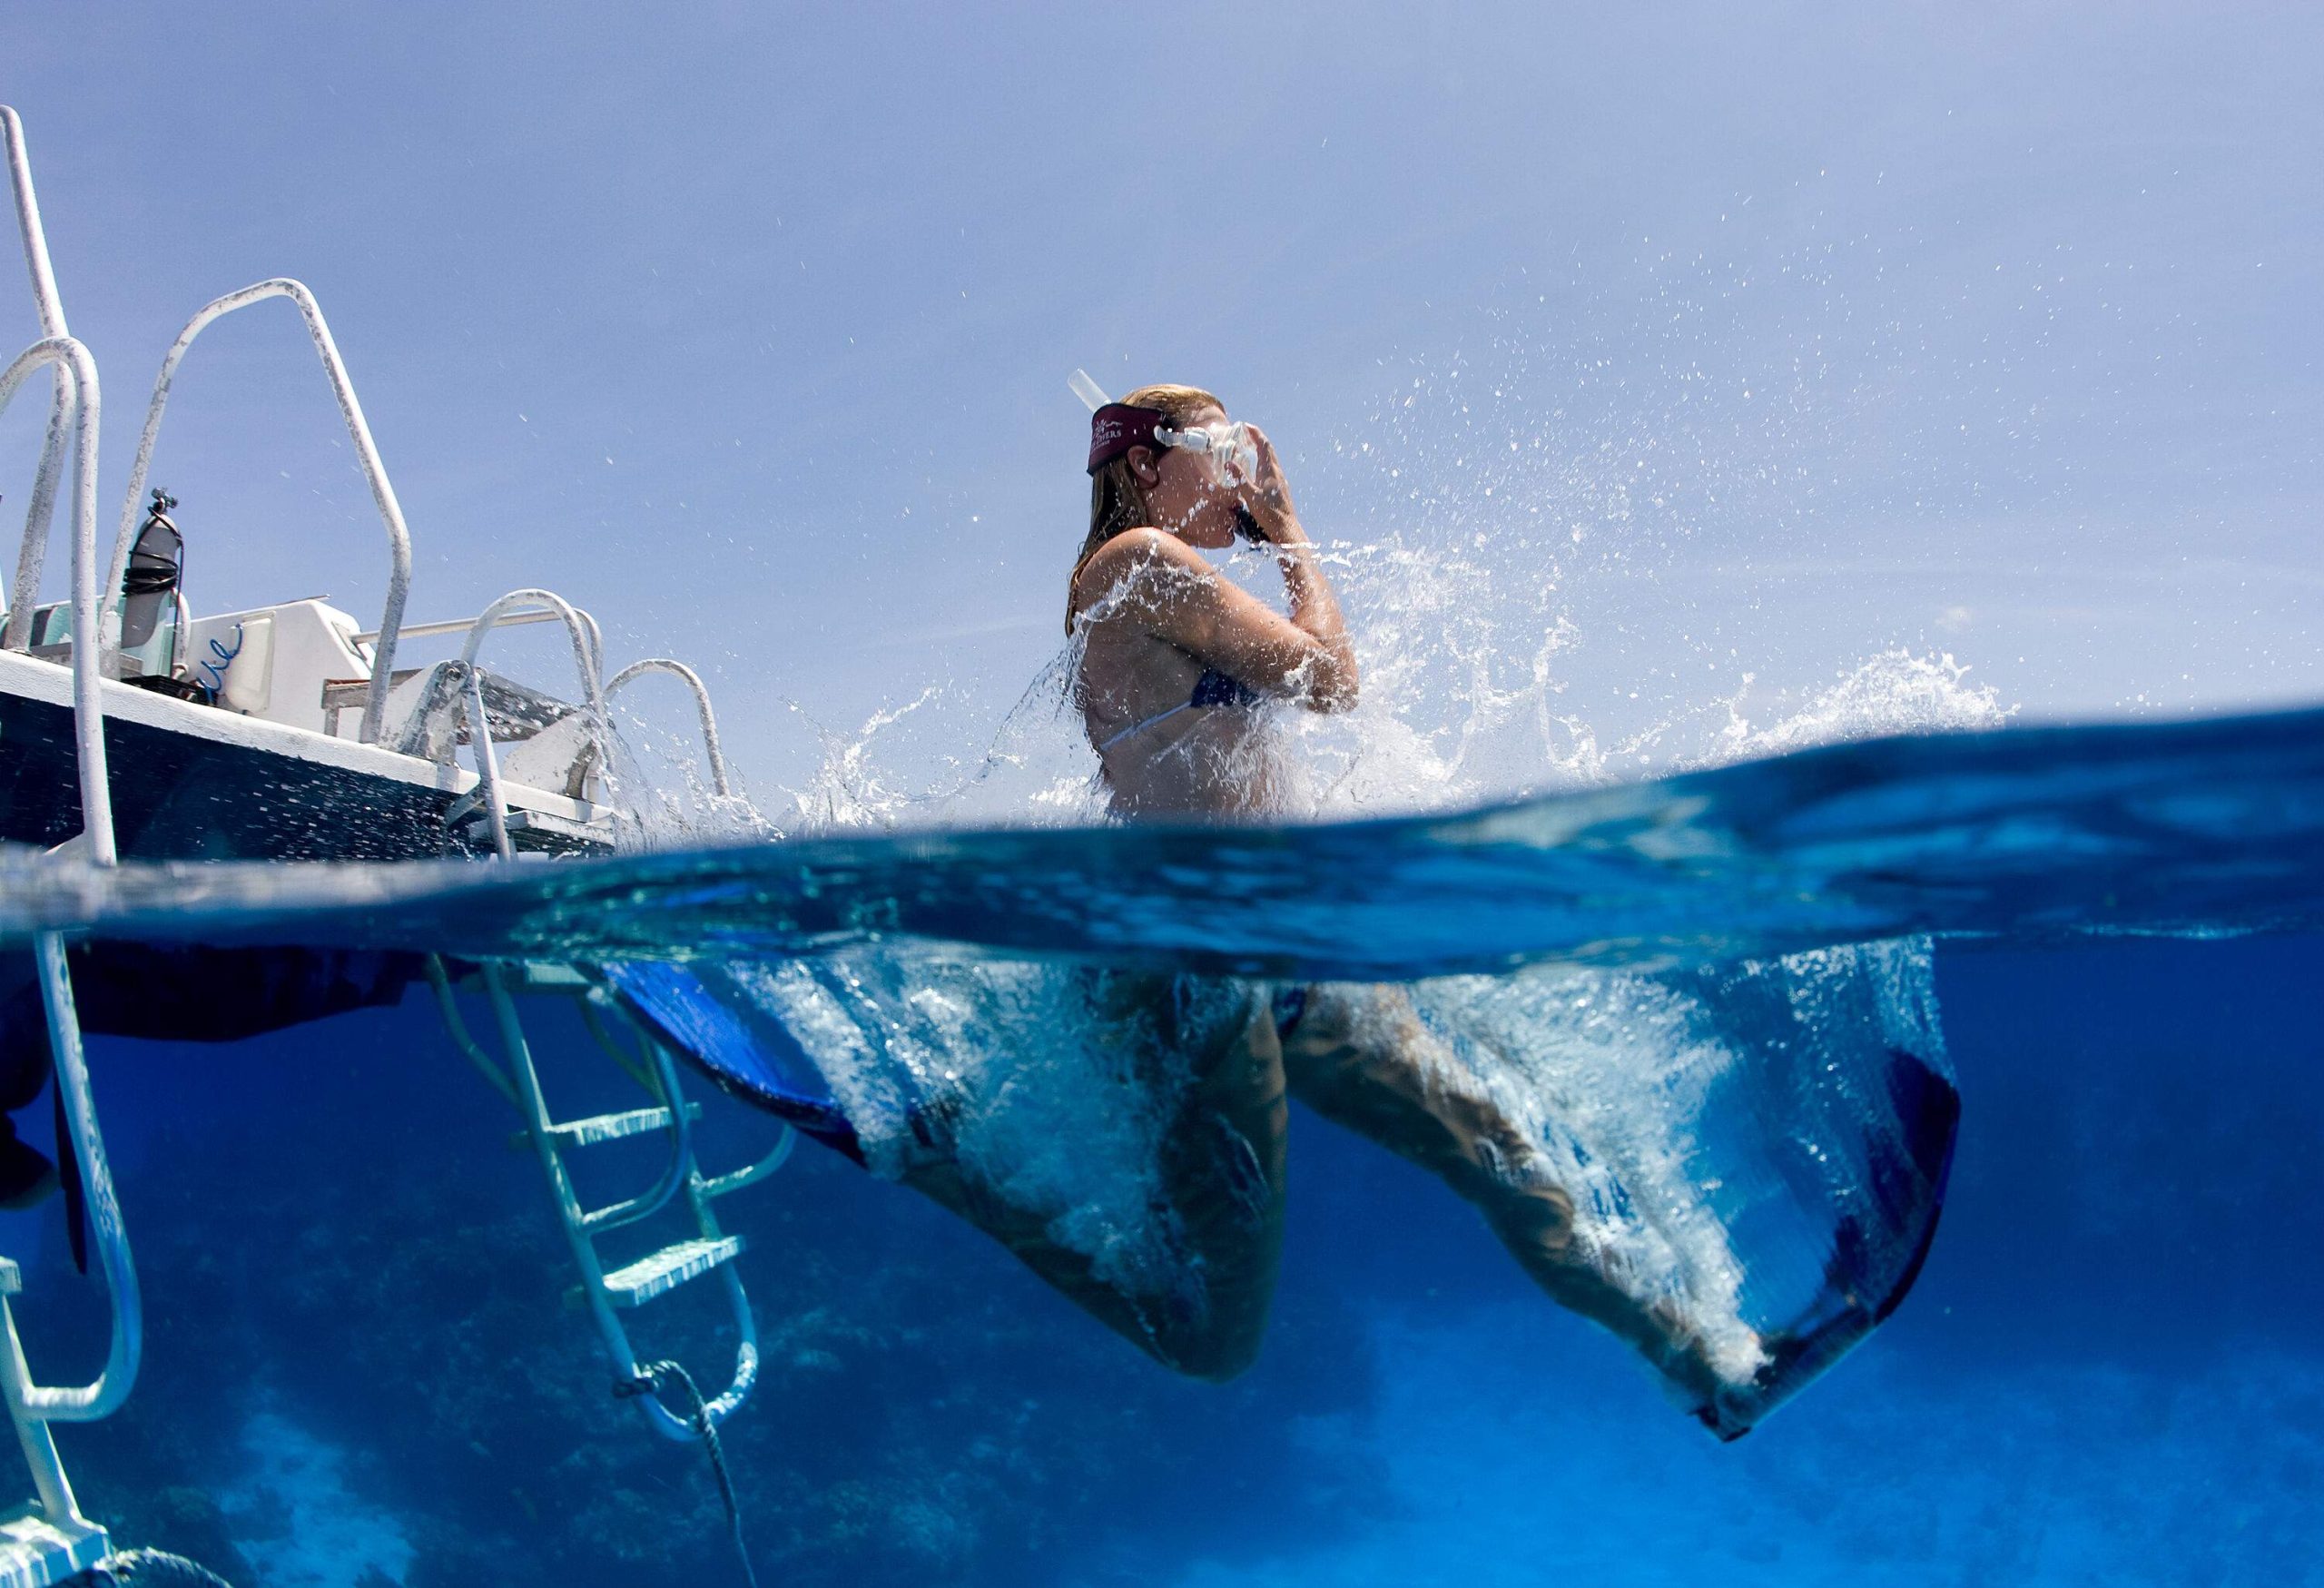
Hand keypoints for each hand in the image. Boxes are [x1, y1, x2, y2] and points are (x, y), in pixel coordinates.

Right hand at [1235, 424, 1300, 541]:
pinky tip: (1257, 470)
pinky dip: (1262, 462)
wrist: (1286, 529)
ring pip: (1270, 459)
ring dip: (1260, 450)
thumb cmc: (1269, 514)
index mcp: (1270, 471)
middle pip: (1268, 449)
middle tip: (1246, 433)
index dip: (1255, 433)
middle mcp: (1277, 472)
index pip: (1264, 445)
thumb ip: (1240, 479)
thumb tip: (1229, 463)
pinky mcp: (1280, 488)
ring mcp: (1280, 480)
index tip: (1245, 426)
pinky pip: (1271, 469)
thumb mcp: (1250, 496)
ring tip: (1250, 448)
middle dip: (1257, 439)